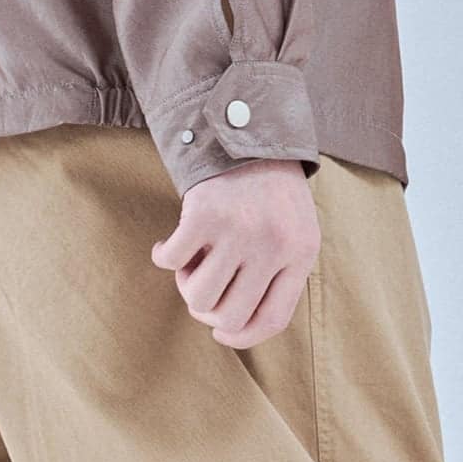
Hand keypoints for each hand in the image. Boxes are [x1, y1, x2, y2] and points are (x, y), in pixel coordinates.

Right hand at [151, 160, 320, 349]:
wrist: (246, 124)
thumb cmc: (268, 189)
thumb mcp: (291, 230)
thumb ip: (276, 275)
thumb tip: (234, 329)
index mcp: (300, 253)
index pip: (272, 320)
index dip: (243, 337)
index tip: (222, 334)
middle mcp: (273, 244)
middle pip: (230, 316)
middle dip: (208, 313)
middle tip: (200, 288)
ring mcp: (239, 229)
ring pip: (198, 298)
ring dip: (185, 285)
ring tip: (189, 263)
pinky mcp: (205, 213)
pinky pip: (171, 262)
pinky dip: (162, 256)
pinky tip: (165, 245)